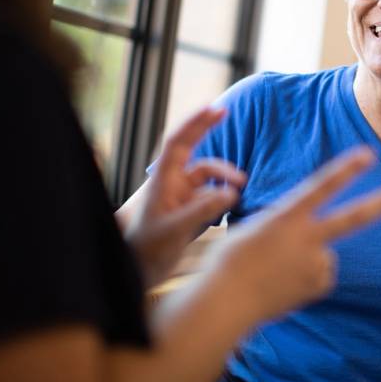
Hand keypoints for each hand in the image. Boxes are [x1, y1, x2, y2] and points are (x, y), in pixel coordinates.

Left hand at [124, 107, 245, 286]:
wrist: (139, 272)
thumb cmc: (148, 249)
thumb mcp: (175, 229)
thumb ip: (203, 210)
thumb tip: (231, 192)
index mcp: (163, 180)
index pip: (178, 142)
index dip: (194, 123)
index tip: (213, 109)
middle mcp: (172, 183)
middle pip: (192, 148)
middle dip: (206, 129)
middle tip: (224, 113)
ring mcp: (182, 195)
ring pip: (208, 174)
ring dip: (225, 176)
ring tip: (241, 190)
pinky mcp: (190, 210)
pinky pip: (212, 194)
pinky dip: (224, 195)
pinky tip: (233, 204)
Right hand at [210, 147, 380, 321]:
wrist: (224, 303)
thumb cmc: (228, 261)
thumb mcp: (253, 229)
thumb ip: (285, 226)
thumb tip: (304, 235)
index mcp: (285, 217)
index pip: (321, 187)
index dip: (346, 170)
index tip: (368, 154)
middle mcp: (305, 239)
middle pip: (348, 220)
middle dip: (375, 206)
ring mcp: (313, 265)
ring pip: (323, 253)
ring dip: (307, 258)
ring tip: (275, 270)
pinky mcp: (316, 287)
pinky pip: (319, 275)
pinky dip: (306, 279)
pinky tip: (283, 284)